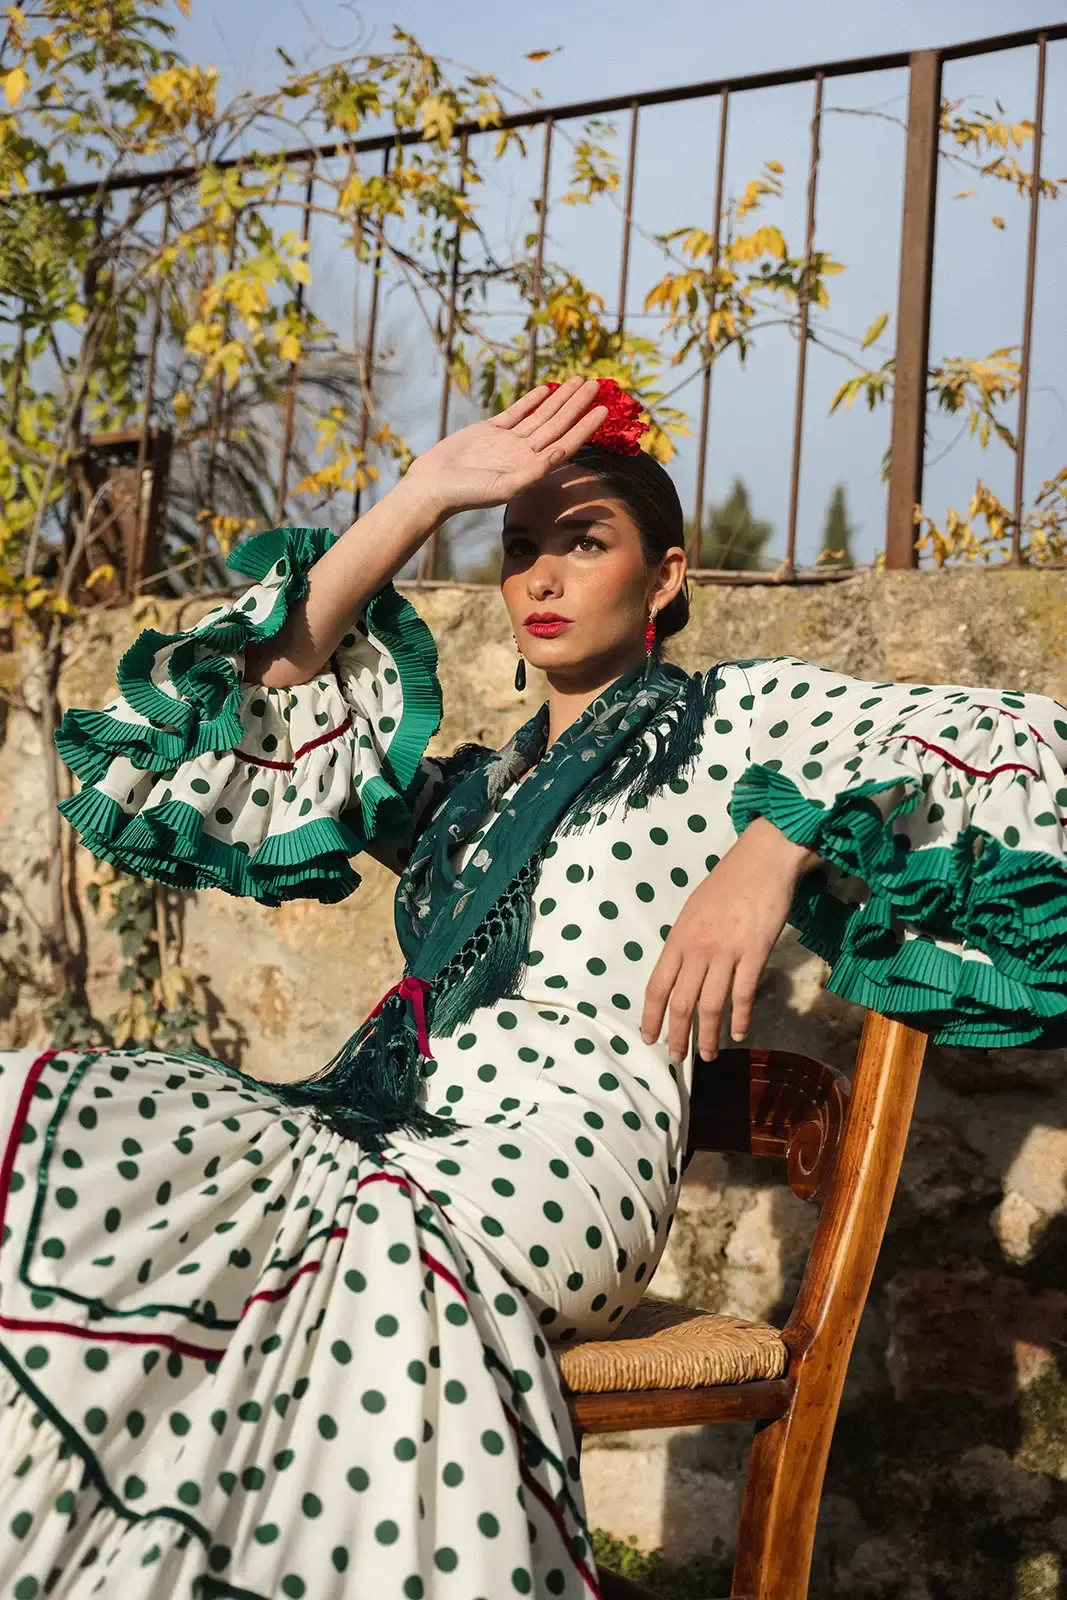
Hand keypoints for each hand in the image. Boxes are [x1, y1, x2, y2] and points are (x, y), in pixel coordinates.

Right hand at [403, 377, 607, 517]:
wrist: (434, 486)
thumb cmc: (467, 494)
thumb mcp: (503, 487)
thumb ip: (533, 472)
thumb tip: (560, 452)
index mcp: (531, 468)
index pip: (566, 443)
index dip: (586, 427)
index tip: (603, 410)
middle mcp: (524, 454)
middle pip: (558, 424)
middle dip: (577, 404)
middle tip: (596, 384)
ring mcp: (508, 442)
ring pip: (540, 415)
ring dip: (560, 399)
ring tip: (578, 381)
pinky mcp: (490, 431)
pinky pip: (516, 413)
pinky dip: (531, 401)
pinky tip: (546, 389)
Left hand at [640, 819, 820, 1063]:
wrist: (763, 859)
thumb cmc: (728, 882)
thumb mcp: (694, 910)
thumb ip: (687, 942)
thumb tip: (682, 970)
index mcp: (678, 938)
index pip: (657, 985)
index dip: (651, 1016)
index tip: (648, 1038)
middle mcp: (697, 949)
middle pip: (681, 1002)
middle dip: (677, 1035)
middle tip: (677, 1059)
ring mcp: (726, 952)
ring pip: (710, 1005)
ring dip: (708, 1035)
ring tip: (709, 1056)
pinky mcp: (754, 953)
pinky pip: (743, 994)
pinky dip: (739, 1018)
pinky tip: (739, 1035)